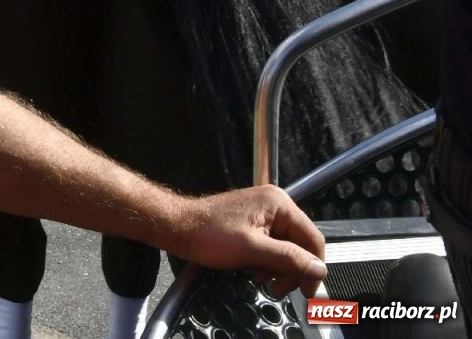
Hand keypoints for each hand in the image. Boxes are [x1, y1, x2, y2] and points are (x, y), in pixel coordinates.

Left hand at [169, 186, 326, 298]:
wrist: (176, 227)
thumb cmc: (209, 235)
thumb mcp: (252, 250)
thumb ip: (289, 258)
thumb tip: (320, 268)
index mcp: (280, 205)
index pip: (313, 238)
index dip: (313, 267)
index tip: (305, 291)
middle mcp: (275, 205)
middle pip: (300, 245)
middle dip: (292, 270)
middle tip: (278, 291)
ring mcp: (263, 213)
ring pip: (287, 248)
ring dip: (279, 269)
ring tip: (263, 282)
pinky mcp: (253, 223)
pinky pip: (272, 246)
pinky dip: (268, 262)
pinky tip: (255, 273)